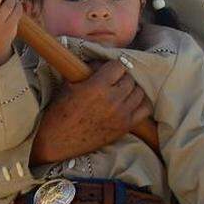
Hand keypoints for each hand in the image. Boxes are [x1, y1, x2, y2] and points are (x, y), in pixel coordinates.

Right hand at [30, 59, 151, 164]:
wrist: (58, 141)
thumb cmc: (60, 111)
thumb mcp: (70, 84)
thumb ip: (89, 70)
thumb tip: (103, 62)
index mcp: (97, 87)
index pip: (118, 66)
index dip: (112, 66)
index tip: (107, 70)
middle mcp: (112, 100)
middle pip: (130, 79)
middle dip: (121, 77)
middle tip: (112, 82)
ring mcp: (121, 115)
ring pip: (139, 92)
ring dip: (131, 89)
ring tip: (121, 92)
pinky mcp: (125, 127)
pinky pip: (145, 109)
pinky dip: (141, 103)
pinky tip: (131, 102)